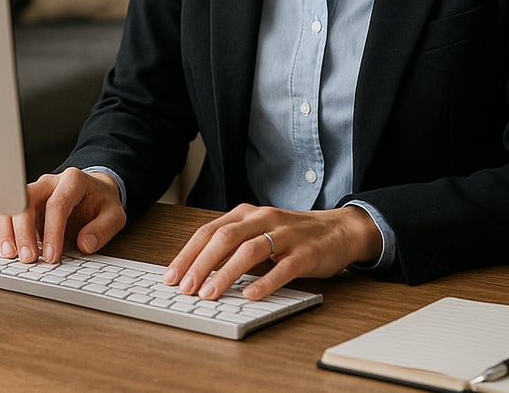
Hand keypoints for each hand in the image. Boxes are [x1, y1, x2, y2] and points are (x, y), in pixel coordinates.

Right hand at [0, 167, 125, 263]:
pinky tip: (4, 247)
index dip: (52, 231)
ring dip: (6, 230)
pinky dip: (1, 229)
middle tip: (28, 258)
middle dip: (23, 231)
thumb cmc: (101, 202)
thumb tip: (84, 243)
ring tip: (10, 254)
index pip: (57, 203)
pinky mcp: (23, 204)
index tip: (51, 255)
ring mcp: (34, 192)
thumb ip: (103, 228)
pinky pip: (4, 211)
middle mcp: (49, 183)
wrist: (95, 190)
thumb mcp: (114, 214)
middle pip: (26, 200)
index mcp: (73, 181)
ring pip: (10, 204)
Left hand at [162, 203, 381, 300]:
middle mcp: (263, 219)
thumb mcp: (259, 232)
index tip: (171, 276)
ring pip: (250, 250)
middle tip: (186, 288)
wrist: (337, 229)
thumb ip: (233, 245)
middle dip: (201, 264)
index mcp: (247, 213)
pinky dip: (264, 282)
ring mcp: (285, 234)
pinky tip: (250, 295)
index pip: (210, 231)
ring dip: (226, 273)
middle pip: (225, 237)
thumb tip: (197, 272)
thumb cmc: (291, 235)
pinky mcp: (305, 252)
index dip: (188, 254)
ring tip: (210, 294)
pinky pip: (283, 267)